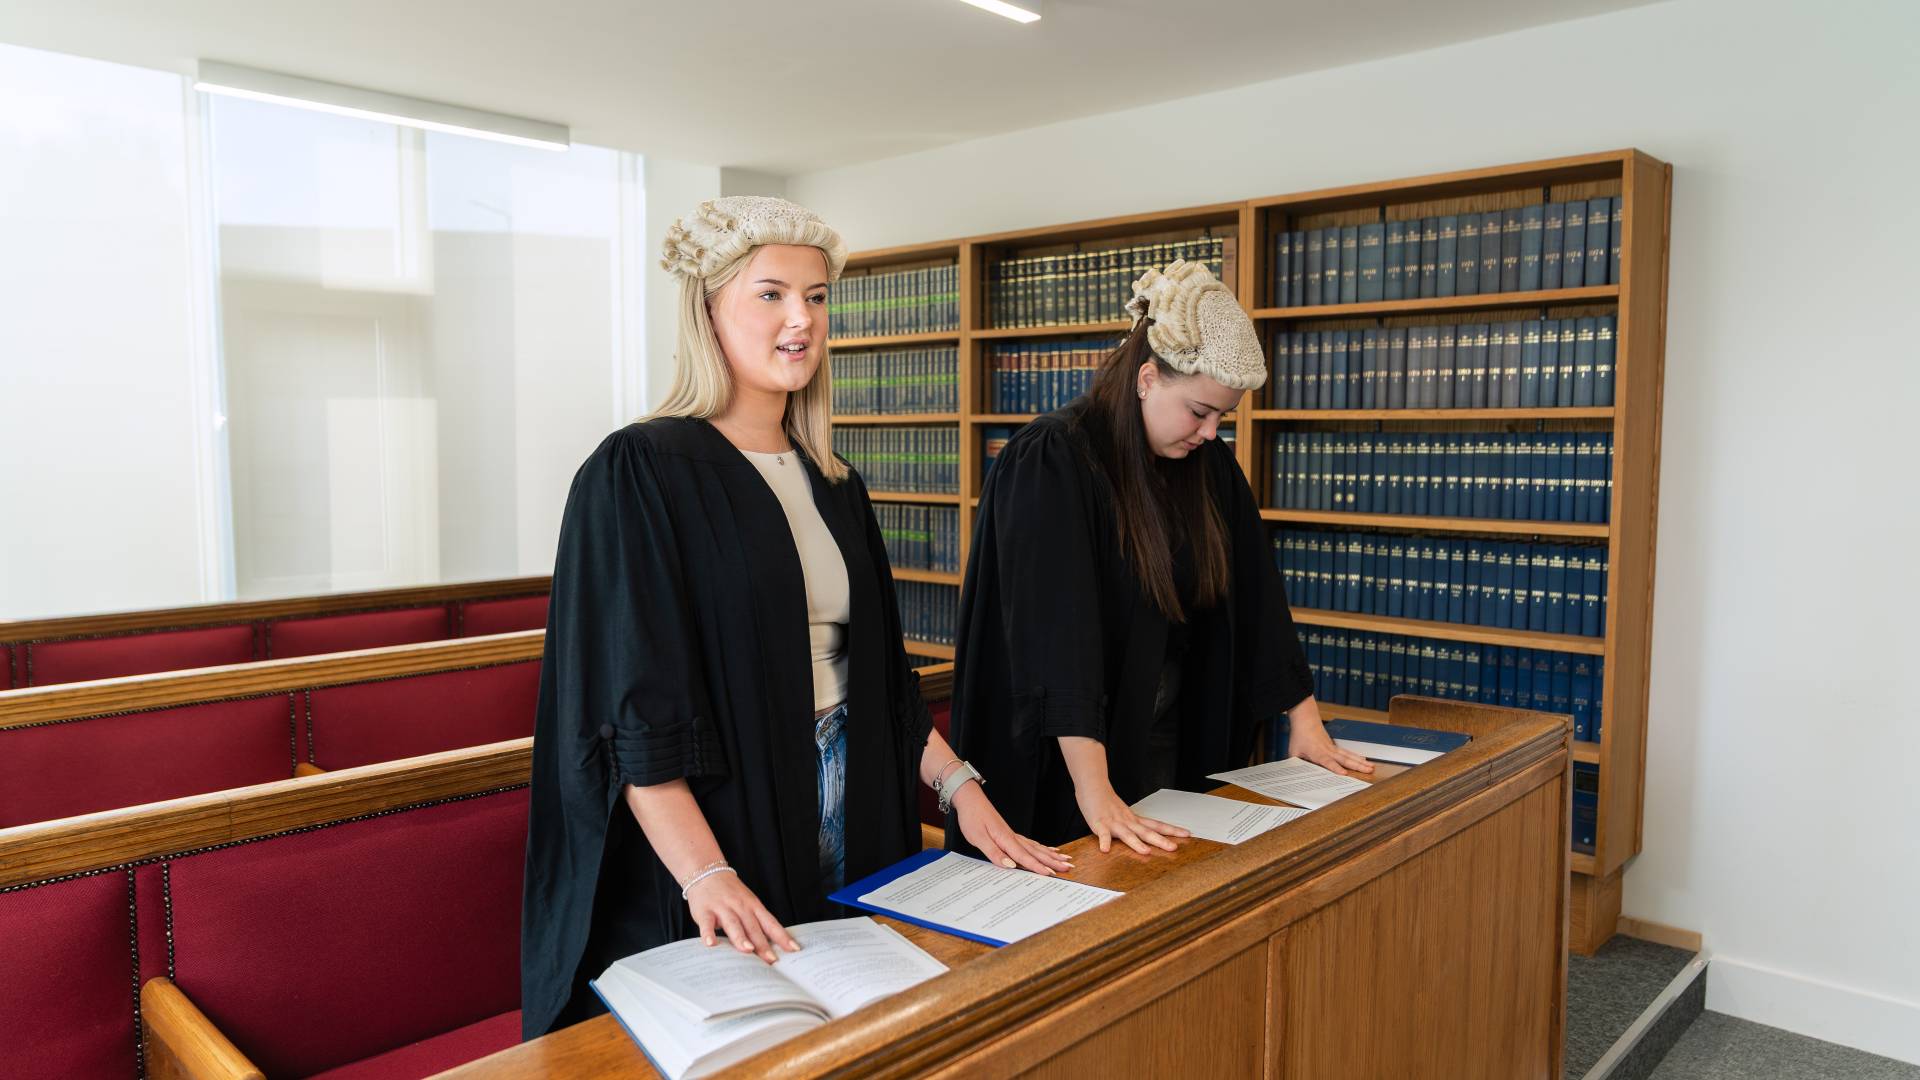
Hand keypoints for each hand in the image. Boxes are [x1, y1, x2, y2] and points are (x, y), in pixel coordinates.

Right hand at [685, 870, 799, 962]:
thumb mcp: (748, 903)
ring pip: (733, 924)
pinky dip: (708, 933)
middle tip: (771, 960)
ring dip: (741, 938)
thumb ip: (756, 923)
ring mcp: (722, 908)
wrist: (707, 873)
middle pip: (754, 927)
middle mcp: (740, 907)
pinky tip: (711, 944)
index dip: (782, 936)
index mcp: (754, 906)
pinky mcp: (704, 911)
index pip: (771, 923)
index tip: (793, 950)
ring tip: (748, 950)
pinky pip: (707, 924)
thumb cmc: (731, 894)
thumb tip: (770, 949)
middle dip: (763, 944)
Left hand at [952, 783, 1074, 875]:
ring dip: (1051, 855)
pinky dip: (1041, 847)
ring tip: (1065, 860)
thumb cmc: (972, 817)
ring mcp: (1013, 834)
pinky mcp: (1010, 833)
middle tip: (1068, 867)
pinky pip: (1030, 843)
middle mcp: (1012, 837)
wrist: (970, 799)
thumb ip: (994, 852)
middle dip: (1052, 861)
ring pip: (1036, 847)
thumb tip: (1010, 865)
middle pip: (1036, 852)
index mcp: (1005, 839)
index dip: (1037, 867)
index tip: (1050, 874)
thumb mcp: (978, 837)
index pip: (1023, 857)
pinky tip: (1048, 849)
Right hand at [1074, 781, 1187, 854]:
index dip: (1172, 830)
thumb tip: (1146, 837)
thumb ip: (1134, 826)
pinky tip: (1105, 849)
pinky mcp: (1099, 824)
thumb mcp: (1125, 814)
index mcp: (1135, 820)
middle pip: (1146, 832)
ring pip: (1127, 834)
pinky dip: (1104, 841)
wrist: (1093, 786)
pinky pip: (1102, 834)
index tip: (1187, 834)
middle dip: (1160, 841)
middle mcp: (1128, 822)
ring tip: (1145, 851)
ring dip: (1136, 843)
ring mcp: (1114, 823)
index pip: (1157, 825)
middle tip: (1174, 848)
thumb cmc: (1108, 802)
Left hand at [1286, 716, 1372, 776]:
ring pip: (1349, 755)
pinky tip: (1364, 760)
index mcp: (1317, 753)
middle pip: (1344, 759)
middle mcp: (1328, 750)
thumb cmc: (1299, 735)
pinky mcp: (1334, 746)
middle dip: (1357, 766)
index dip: (1336, 768)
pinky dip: (1356, 756)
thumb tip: (1297, 775)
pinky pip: (1347, 752)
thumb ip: (1296, 764)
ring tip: (1371, 767)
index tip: (1344, 773)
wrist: (1306, 719)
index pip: (1328, 762)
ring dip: (1360, 762)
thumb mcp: (1293, 751)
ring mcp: (1333, 748)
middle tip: (1369, 771)